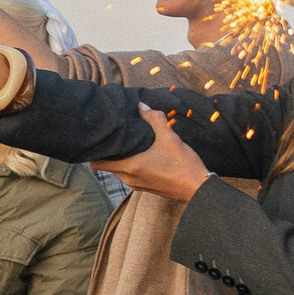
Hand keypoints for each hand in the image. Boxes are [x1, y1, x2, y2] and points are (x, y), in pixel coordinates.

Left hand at [95, 105, 211, 202]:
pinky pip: (130, 174)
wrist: (199, 188)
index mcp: (129, 167)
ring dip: (120, 158)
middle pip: (107, 165)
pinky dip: (130, 165)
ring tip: (128, 144)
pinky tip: (141, 154)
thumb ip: (154, 119)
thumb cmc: (184, 165)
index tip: (99, 139)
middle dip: (109, 152)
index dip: (94, 151)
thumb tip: (140, 106)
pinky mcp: (144, 187)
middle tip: (113, 137)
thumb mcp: (169, 138)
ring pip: (118, 170)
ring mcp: (135, 184)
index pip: (97, 163)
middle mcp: (128, 178)